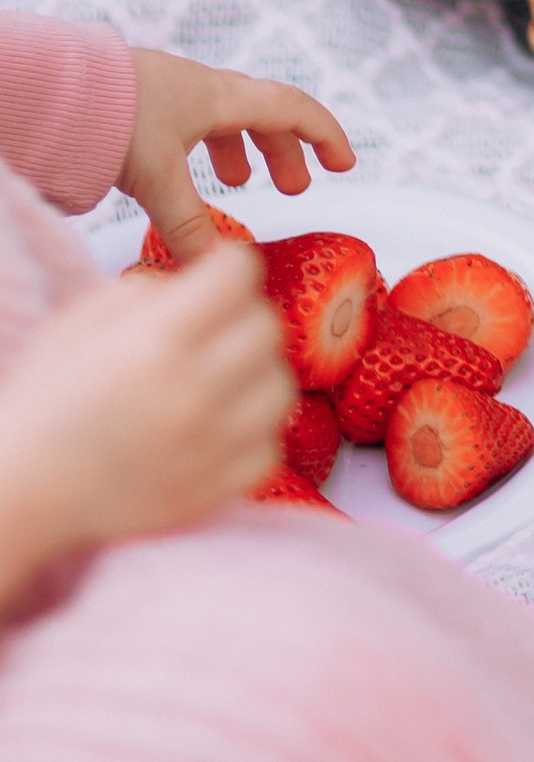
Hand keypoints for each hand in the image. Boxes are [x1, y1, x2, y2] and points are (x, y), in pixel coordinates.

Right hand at [0, 249, 290, 606]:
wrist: (20, 487)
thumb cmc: (44, 400)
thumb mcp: (82, 317)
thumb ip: (150, 288)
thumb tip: (200, 282)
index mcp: (156, 341)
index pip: (239, 273)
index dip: (225, 267)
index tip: (212, 278)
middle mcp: (190, 393)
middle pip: (266, 327)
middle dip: (241, 316)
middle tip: (210, 329)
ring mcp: (205, 449)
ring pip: (279, 387)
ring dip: (255, 373)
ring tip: (221, 377)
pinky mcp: (209, 494)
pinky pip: (268, 449)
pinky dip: (252, 433)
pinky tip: (219, 425)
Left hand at [121, 48, 354, 262]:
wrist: (60, 90)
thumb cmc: (115, 121)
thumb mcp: (157, 179)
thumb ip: (188, 225)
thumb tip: (215, 269)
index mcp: (220, 97)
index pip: (292, 108)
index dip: (324, 134)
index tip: (344, 164)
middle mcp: (203, 89)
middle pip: (262, 114)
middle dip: (284, 151)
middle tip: (293, 188)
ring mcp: (173, 92)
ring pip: (225, 119)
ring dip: (242, 150)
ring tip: (236, 184)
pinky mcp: (145, 103)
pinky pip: (192, 125)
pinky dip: (204, 151)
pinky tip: (185, 174)